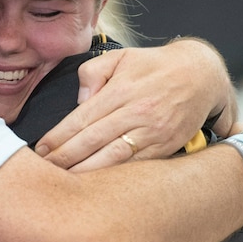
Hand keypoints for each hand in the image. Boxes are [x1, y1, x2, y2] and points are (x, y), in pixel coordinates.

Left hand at [35, 38, 236, 170]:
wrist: (202, 75)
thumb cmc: (156, 66)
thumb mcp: (122, 57)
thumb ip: (93, 72)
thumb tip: (79, 99)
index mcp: (122, 90)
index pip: (82, 118)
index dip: (59, 136)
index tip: (41, 149)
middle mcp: (137, 112)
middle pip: (93, 140)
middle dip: (65, 158)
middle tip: (44, 171)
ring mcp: (153, 132)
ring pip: (113, 158)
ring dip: (85, 172)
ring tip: (64, 181)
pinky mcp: (166, 147)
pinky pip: (136, 166)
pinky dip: (115, 176)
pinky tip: (96, 184)